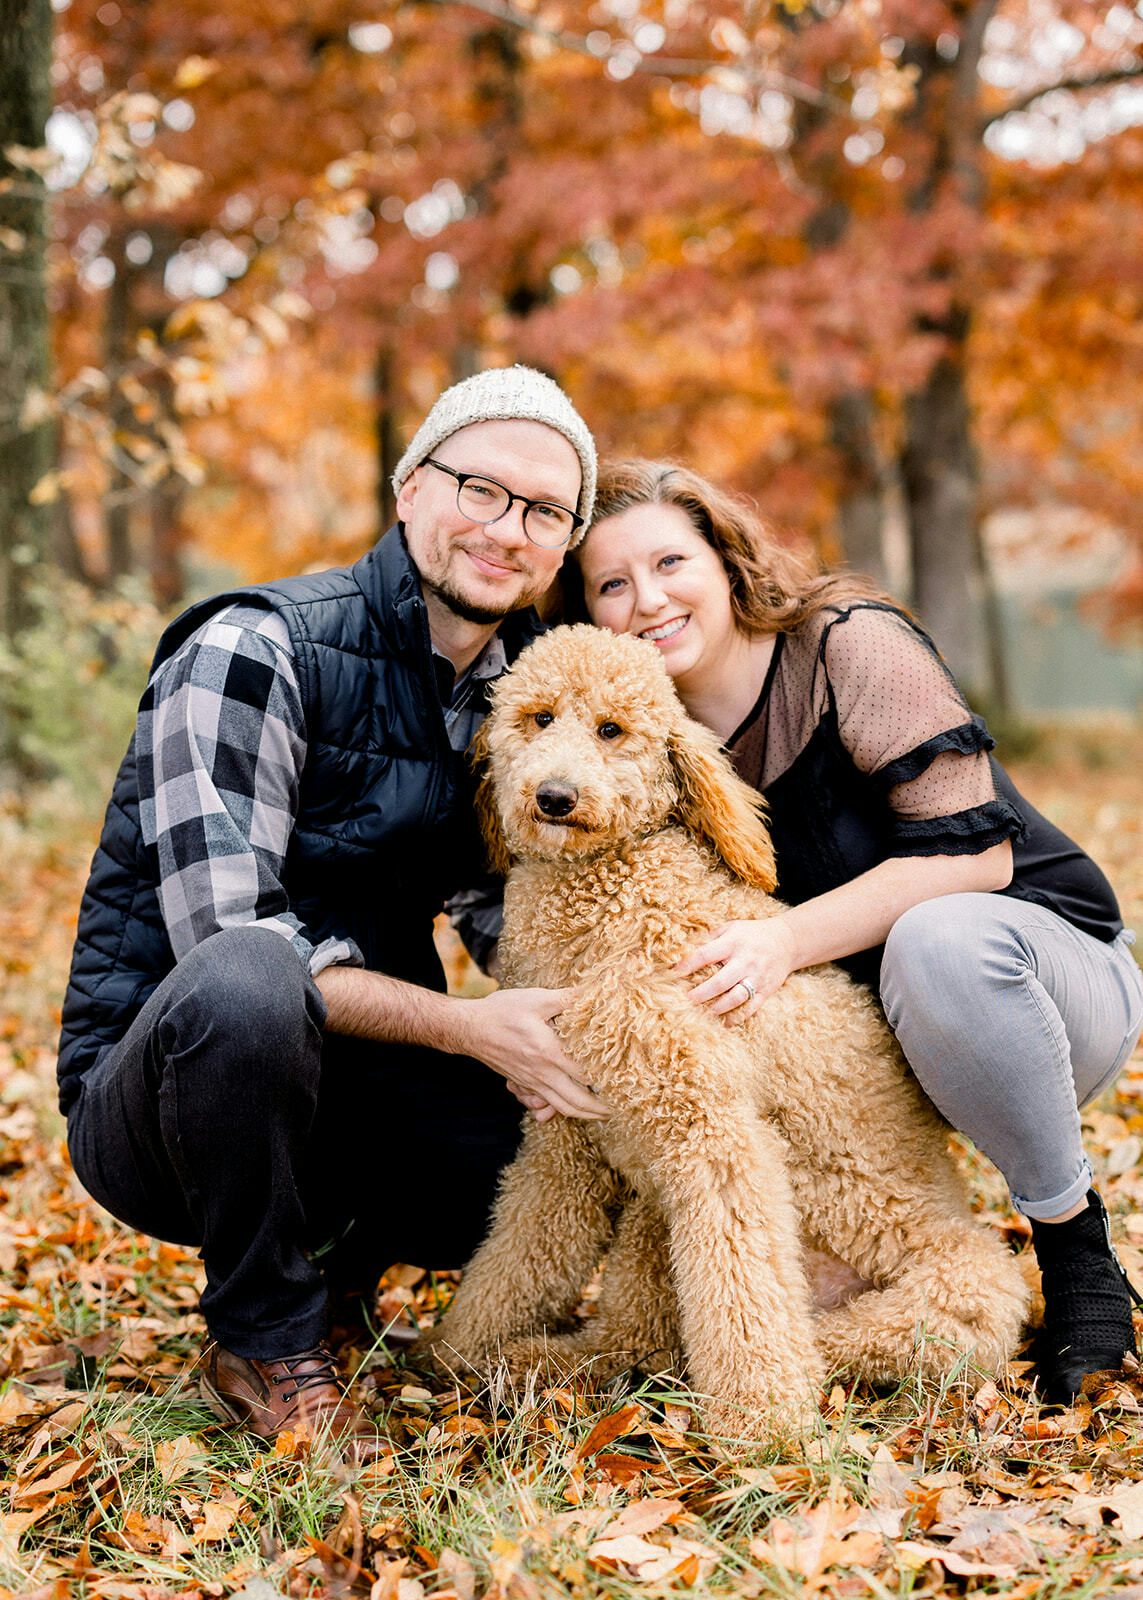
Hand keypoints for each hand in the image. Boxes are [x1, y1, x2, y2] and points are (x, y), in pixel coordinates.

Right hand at [456, 987, 606, 1119]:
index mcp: (549, 1051)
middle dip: (601, 1109)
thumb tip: (596, 993)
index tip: (627, 1080)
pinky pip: (544, 1105)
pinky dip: (561, 1110)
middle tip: (621, 1107)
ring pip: (562, 1107)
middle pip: (577, 1101)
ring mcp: (531, 1082)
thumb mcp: (537, 998)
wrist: (470, 1028)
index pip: (586, 1074)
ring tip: (603, 1112)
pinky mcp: (523, 1084)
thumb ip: (568, 999)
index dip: (609, 1080)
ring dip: (585, 1114)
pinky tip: (572, 1106)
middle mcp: (541, 1073)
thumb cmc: (503, 1010)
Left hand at [674, 918, 797, 1020]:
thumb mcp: (731, 928)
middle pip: (721, 981)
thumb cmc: (751, 934)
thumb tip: (683, 948)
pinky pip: (752, 1007)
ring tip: (704, 1013)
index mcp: (733, 943)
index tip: (675, 973)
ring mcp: (757, 977)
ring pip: (737, 997)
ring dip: (719, 1007)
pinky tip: (726, 1023)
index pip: (706, 954)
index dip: (689, 964)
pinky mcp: (767, 990)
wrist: (787, 941)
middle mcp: (745, 961)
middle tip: (686, 1000)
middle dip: (702, 993)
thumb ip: (710, 937)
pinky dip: (738, 1017)